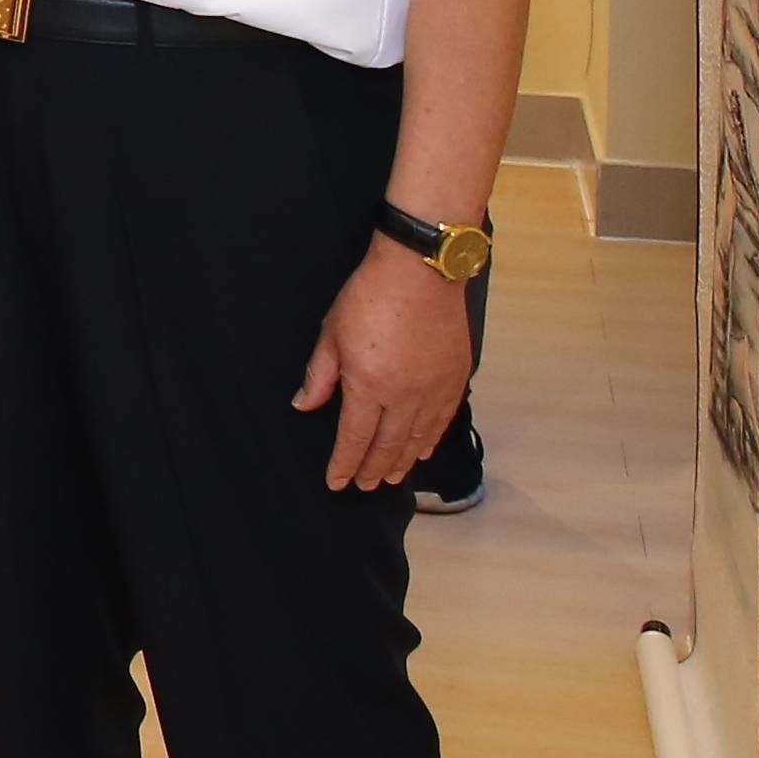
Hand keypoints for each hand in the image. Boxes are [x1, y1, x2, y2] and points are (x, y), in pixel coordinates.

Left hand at [296, 245, 474, 489]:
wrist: (421, 271)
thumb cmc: (369, 296)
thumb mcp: (332, 333)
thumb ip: (319, 375)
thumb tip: (304, 405)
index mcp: (368, 386)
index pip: (354, 438)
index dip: (344, 464)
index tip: (336, 483)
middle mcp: (404, 396)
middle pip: (387, 446)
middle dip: (371, 469)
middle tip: (362, 486)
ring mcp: (433, 390)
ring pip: (417, 439)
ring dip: (401, 462)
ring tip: (389, 477)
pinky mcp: (454, 380)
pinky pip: (441, 422)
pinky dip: (429, 441)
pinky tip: (421, 451)